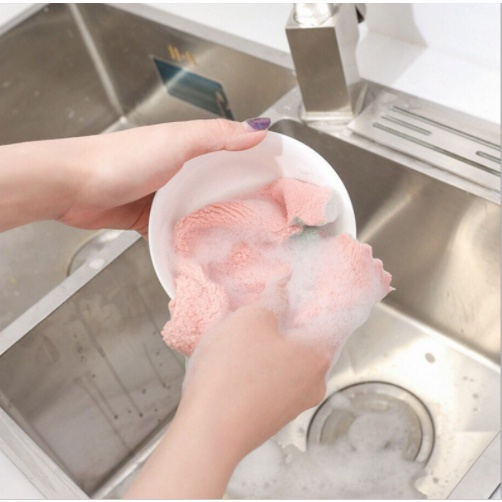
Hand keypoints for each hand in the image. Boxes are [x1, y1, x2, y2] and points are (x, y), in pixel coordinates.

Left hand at [0, 118, 268, 235]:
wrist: (73, 186)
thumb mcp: (176, 142)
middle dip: (241, 198)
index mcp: (190, 146)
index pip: (232, 150)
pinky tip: (204, 252)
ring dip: (216, 222)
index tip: (283, 178)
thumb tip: (259, 128)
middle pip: (218, 184)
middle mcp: (181, 170)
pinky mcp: (151, 219)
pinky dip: (189, 240)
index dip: (257, 161)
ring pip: (200, 210)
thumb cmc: (120, 160)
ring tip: (243, 240)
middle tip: (269, 218)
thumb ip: (216, 137)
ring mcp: (166, 196)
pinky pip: (178, 231)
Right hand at [125, 305, 331, 498]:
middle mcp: (314, 383)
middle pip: (305, 341)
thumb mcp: (252, 319)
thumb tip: (284, 286)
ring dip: (267, 347)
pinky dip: (257, 369)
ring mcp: (293, 404)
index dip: (310, 299)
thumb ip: (274, 298)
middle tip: (259, 309)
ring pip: (285, 362)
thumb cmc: (232, 372)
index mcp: (318, 355)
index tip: (293, 289)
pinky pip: (270, 382)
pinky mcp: (270, 417)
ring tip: (240, 335)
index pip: (329, 318)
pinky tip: (233, 363)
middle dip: (283, 323)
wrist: (207, 432)